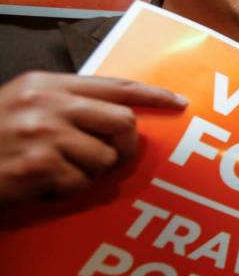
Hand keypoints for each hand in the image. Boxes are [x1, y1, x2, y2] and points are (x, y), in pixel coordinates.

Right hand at [0, 72, 186, 206]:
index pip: (115, 84)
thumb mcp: (22, 106)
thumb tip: (120, 118)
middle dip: (124, 147)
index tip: (179, 102)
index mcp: (47, 85)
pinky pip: (81, 183)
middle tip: (110, 160)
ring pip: (105, 157)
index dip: (152, 94)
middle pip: (123, 121)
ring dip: (90, 173)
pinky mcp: (39, 165)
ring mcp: (43, 133)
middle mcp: (48, 104)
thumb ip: (67, 106)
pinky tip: (42, 186)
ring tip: (59, 173)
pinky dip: (67, 191)